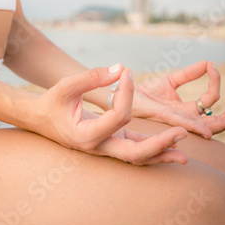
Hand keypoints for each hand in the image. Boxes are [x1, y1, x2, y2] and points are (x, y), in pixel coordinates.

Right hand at [32, 64, 187, 165]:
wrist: (40, 120)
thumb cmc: (51, 103)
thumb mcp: (66, 86)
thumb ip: (91, 76)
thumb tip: (120, 68)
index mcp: (85, 135)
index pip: (118, 116)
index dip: (127, 93)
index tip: (127, 72)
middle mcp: (98, 147)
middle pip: (134, 152)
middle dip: (159, 143)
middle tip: (181, 131)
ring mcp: (106, 148)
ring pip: (138, 157)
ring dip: (161, 152)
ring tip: (184, 152)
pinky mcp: (111, 143)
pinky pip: (135, 149)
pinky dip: (153, 148)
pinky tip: (171, 146)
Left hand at [133, 60, 224, 137]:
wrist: (123, 93)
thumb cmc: (146, 92)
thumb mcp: (172, 80)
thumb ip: (190, 73)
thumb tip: (209, 62)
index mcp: (187, 108)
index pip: (211, 98)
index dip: (215, 81)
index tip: (212, 65)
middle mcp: (184, 116)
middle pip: (215, 119)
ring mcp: (176, 120)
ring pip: (206, 126)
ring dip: (223, 123)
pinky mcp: (163, 117)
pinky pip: (182, 124)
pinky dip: (196, 127)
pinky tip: (207, 131)